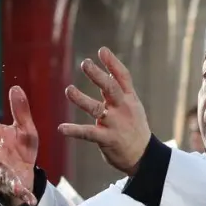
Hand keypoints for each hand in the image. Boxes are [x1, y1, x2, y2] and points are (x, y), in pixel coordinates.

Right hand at [0, 86, 39, 205]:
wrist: (24, 172)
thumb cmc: (20, 146)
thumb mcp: (25, 128)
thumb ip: (21, 110)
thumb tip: (15, 86)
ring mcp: (3, 171)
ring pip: (2, 176)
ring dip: (8, 180)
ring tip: (16, 186)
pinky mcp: (13, 185)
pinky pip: (18, 190)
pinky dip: (24, 195)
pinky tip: (31, 200)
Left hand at [59, 48, 151, 176]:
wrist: (143, 156)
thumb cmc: (134, 128)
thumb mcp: (133, 106)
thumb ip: (120, 90)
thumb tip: (108, 71)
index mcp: (129, 99)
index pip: (122, 77)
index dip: (112, 63)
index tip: (102, 50)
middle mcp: (122, 109)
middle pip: (110, 88)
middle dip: (97, 75)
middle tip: (85, 63)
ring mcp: (115, 124)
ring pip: (96, 108)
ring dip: (81, 99)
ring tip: (68, 90)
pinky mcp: (107, 139)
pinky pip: (88, 133)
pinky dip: (74, 130)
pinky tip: (61, 128)